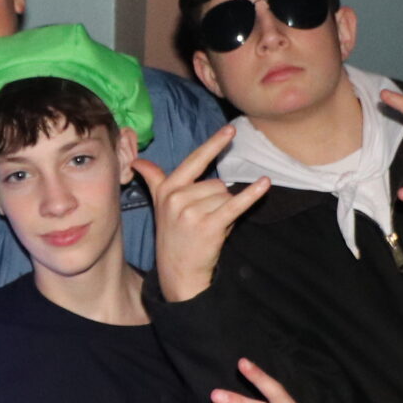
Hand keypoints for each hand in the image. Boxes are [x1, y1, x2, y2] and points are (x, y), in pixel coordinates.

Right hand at [134, 125, 267, 304]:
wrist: (177, 272)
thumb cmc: (174, 235)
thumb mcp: (159, 205)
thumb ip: (155, 180)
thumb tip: (137, 160)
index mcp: (168, 189)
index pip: (195, 161)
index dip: (214, 145)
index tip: (230, 130)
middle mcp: (177, 198)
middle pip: (217, 183)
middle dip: (217, 201)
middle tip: (204, 221)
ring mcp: (191, 212)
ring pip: (226, 196)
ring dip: (225, 211)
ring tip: (210, 228)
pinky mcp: (208, 225)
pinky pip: (235, 205)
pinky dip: (252, 195)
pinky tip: (265, 184)